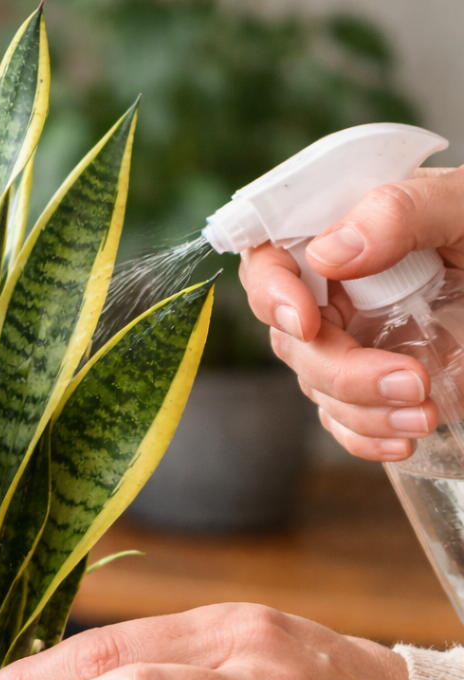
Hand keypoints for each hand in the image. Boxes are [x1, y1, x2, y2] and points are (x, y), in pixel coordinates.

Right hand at [240, 165, 463, 460]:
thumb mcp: (458, 206)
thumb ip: (398, 214)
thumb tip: (330, 254)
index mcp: (335, 235)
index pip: (268, 262)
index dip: (271, 293)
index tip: (306, 322)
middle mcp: (329, 293)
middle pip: (292, 341)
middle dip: (342, 371)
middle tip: (410, 379)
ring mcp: (346, 341)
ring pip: (318, 386)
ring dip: (365, 412)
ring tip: (425, 414)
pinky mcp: (368, 382)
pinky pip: (343, 418)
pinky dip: (366, 437)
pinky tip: (401, 439)